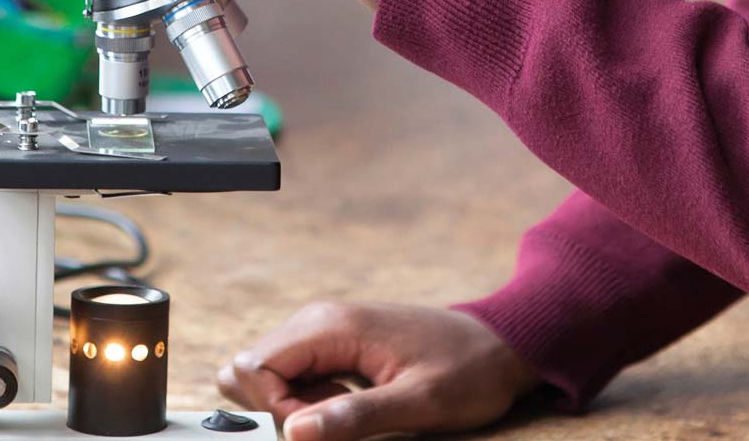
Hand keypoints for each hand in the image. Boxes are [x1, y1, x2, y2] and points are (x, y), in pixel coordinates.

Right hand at [217, 301, 537, 440]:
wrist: (498, 344)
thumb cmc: (467, 372)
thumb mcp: (419, 403)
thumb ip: (354, 417)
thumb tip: (295, 432)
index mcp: (332, 325)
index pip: (255, 366)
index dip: (276, 409)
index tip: (319, 427)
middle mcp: (318, 320)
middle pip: (250, 367)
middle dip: (278, 408)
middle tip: (331, 421)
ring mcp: (323, 330)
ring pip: (267, 374)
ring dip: (294, 406)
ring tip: (347, 410)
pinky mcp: (332, 344)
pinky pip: (294, 377)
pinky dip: (309, 401)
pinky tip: (349, 404)